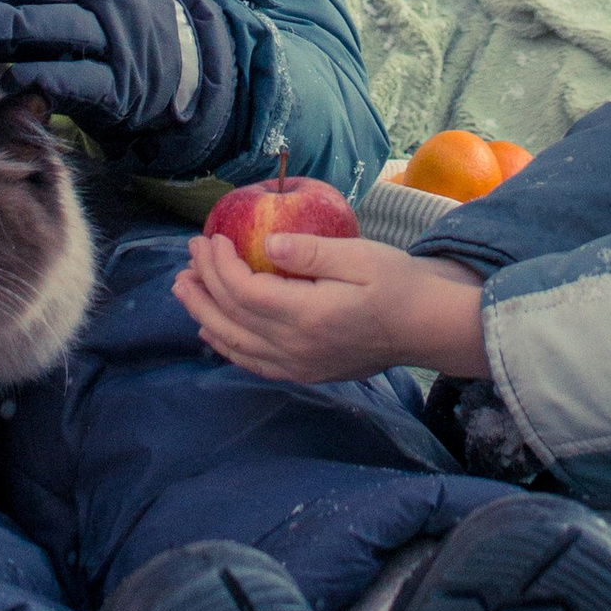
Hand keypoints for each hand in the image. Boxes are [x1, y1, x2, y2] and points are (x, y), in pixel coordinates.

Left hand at [174, 222, 487, 387]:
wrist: (426, 326)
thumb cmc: (398, 284)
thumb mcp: (360, 257)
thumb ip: (311, 251)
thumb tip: (267, 242)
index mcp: (307, 315)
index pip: (243, 291)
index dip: (218, 265)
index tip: (209, 238)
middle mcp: (295, 347)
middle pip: (230, 318)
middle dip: (202, 285)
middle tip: (187, 256)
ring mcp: (298, 365)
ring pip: (234, 343)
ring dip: (204, 314)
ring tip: (184, 288)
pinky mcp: (304, 371)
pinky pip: (252, 362)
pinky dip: (226, 345)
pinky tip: (212, 330)